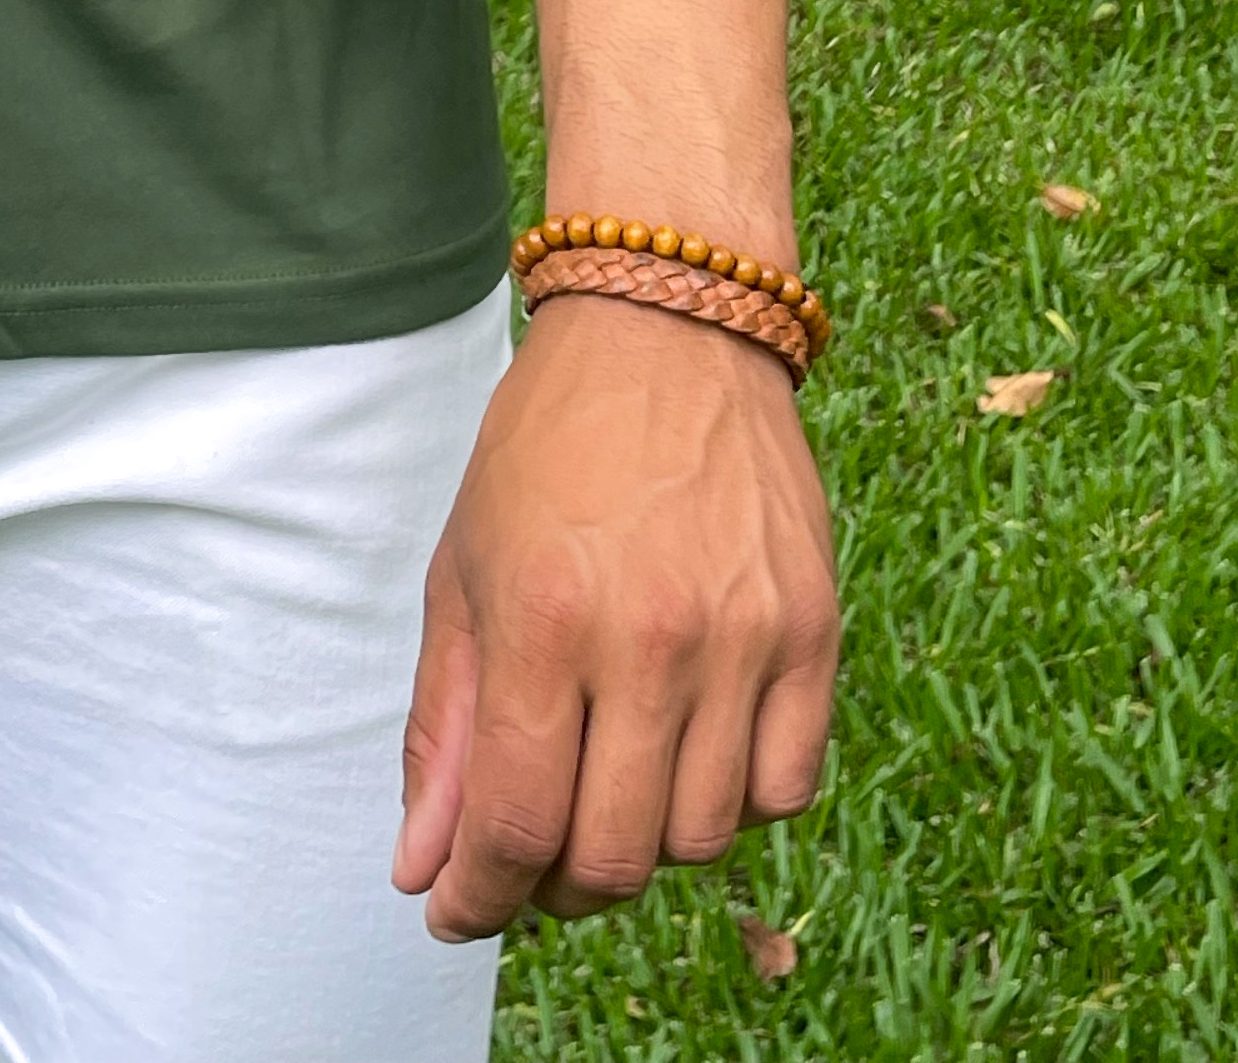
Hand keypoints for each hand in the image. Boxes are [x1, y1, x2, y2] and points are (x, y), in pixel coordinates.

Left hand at [396, 298, 838, 933]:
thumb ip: (445, 726)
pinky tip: (691, 751)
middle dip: (556, 884)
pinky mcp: (813, 631)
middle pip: (615, 857)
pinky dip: (734, 801)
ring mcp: (744, 638)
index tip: (455, 909)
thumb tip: (424, 866)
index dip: (479, 896)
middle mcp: (653, 639)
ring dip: (645, 843)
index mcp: (547, 618)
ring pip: (702, 840)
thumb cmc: (547, 445)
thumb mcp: (464, 569)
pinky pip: (785, 789)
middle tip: (532, 853)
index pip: (518, 824)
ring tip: (609, 783)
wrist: (666, 328)